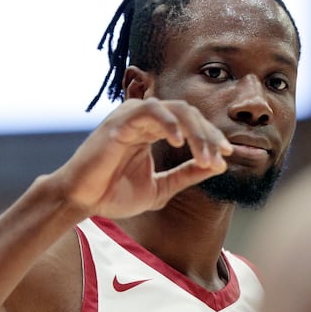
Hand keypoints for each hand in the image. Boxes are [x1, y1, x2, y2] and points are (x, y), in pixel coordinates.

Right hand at [51, 97, 232, 217]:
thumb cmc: (115, 193)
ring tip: (204, 156)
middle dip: (208, 135)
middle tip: (220, 156)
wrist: (84, 201)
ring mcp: (132, 116)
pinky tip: (178, 142)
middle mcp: (145, 119)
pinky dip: (168, 123)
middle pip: (188, 114)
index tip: (227, 155)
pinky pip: (149, 111)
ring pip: (175, 109)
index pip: (192, 125)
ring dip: (195, 132)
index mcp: (155, 130)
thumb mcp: (162, 187)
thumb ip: (187, 174)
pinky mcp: (119, 121)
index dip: (211, 137)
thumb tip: (217, 166)